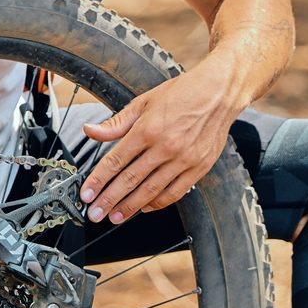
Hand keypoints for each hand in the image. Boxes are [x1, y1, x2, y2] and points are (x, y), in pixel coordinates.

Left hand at [79, 65, 242, 224]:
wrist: (221, 90)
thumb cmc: (182, 94)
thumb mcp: (144, 102)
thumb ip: (116, 123)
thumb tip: (90, 131)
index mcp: (148, 129)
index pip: (115, 161)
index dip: (98, 181)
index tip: (86, 195)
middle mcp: (165, 146)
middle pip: (130, 180)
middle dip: (109, 200)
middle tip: (95, 214)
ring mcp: (184, 159)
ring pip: (151, 191)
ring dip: (130, 207)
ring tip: (114, 217)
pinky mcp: (199, 167)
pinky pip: (174, 193)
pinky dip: (157, 203)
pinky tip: (143, 208)